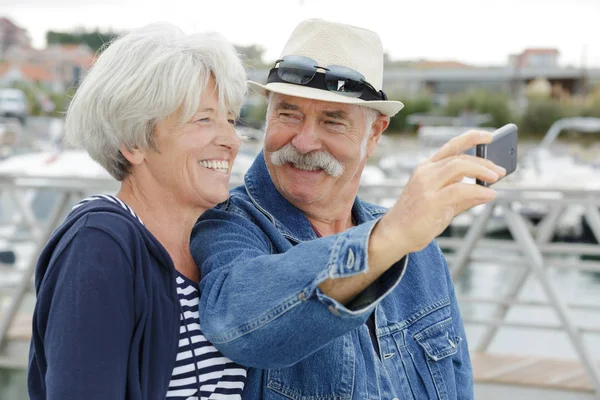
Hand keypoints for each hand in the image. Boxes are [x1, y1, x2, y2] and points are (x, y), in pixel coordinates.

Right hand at [374, 130, 505, 255]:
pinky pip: (460, 189)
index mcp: (426, 169)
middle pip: (459, 156)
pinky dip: (478, 190)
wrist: (395, 235)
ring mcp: (426, 185)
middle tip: (500, 171)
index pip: (451, 146)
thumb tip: (488, 192)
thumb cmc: (416, 220)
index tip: (490, 136)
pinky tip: (489, 194)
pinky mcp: (430, 201)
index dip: (471, 138)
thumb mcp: (444, 204)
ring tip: (496, 178)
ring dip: (481, 170)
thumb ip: (464, 197)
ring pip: (458, 166)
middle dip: (484, 161)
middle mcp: (425, 172)